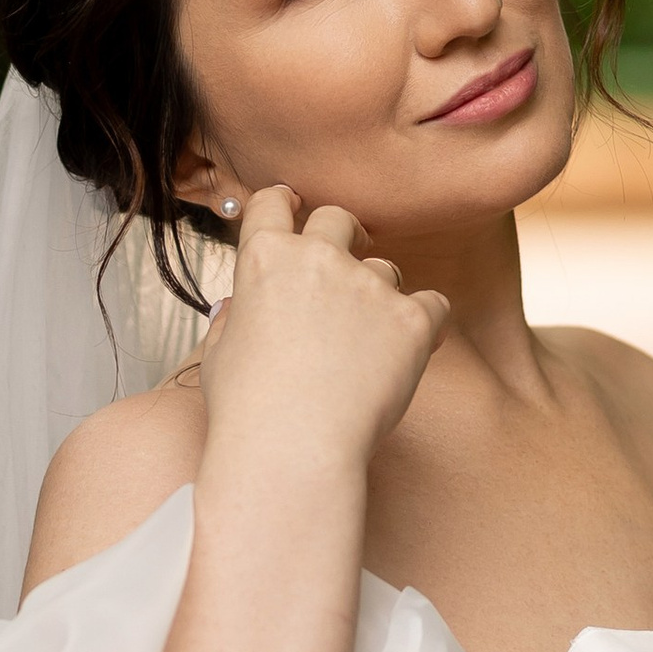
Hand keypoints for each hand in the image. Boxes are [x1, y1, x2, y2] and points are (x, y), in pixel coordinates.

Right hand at [197, 186, 448, 478]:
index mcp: (264, 258)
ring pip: (387, 268)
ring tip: (368, 344)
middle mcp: (318, 258)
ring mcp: (368, 285)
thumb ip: (231, 322)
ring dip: (381, 292)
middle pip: (339, 218)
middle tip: (351, 255)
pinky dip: (427, 322)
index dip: (284, 202)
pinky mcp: (412, 319)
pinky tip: (416, 349)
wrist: (293, 448)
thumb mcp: (219, 357)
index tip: (293, 205)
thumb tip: (234, 308)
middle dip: (345, 234)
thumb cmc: (247, 411)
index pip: (272, 203)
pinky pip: (433, 304)